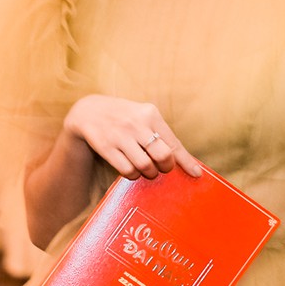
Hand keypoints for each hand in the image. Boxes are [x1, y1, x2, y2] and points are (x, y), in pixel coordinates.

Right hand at [63, 95, 204, 179]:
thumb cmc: (124, 118)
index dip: (186, 161)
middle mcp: (136, 123)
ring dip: (147, 173)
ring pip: (145, 165)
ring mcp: (120, 135)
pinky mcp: (106, 146)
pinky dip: (132, 175)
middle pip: (162, 155)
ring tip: (144, 168)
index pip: (173, 142)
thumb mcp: (143, 117)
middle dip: (165, 167)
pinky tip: (130, 169)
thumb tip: (181, 160)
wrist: (88, 111)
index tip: (196, 174)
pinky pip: (127, 169)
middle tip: (160, 168)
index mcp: (150, 114)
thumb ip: (161, 134)